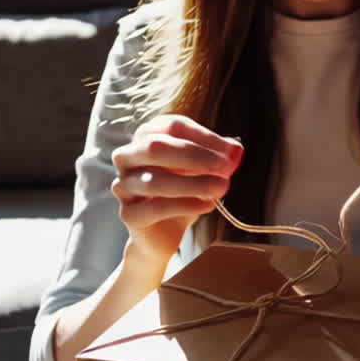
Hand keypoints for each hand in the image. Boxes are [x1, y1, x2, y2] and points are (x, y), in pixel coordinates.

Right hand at [111, 115, 242, 270]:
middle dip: (195, 156)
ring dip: (194, 183)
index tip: (231, 151)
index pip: (173, 127)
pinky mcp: (129, 214)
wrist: (163, 233)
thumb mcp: (202, 170)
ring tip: (221, 188)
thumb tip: (235, 151)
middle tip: (225, 166)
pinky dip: (186, 204)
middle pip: (156, 147)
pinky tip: (208, 205)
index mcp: (146, 136)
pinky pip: (156, 208)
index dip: (204, 137)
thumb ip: (218, 158)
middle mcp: (128, 157)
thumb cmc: (181, 192)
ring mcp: (124, 186)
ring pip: (155, 180)